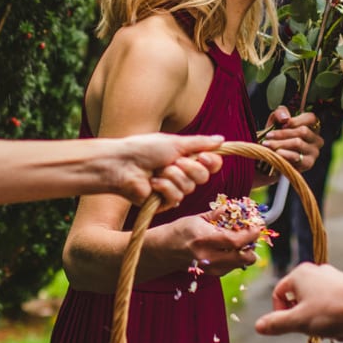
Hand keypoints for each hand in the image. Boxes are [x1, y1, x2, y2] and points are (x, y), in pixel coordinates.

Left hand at [98, 134, 223, 205]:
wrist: (122, 164)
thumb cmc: (143, 149)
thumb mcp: (175, 142)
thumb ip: (199, 143)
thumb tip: (221, 139)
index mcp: (185, 158)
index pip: (211, 164)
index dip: (211, 162)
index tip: (202, 156)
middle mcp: (182, 174)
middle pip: (203, 177)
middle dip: (190, 168)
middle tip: (174, 162)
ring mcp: (173, 189)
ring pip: (189, 188)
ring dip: (172, 176)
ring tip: (157, 171)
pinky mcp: (163, 202)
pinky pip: (176, 198)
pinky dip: (164, 188)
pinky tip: (152, 184)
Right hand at [173, 214, 265, 276]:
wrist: (164, 250)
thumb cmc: (180, 230)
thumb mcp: (198, 218)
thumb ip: (219, 214)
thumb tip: (236, 208)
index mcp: (204, 238)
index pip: (235, 240)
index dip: (251, 234)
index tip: (257, 227)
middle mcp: (208, 256)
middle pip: (242, 257)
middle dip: (252, 246)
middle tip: (252, 235)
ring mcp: (210, 268)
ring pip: (239, 264)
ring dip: (245, 252)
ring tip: (240, 241)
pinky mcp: (211, 274)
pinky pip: (231, 268)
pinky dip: (235, 258)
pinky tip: (229, 249)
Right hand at [256, 262, 342, 339]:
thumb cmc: (330, 311)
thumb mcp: (298, 321)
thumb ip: (276, 324)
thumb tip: (258, 326)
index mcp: (299, 275)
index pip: (278, 294)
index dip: (280, 313)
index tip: (290, 326)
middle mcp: (315, 273)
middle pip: (299, 302)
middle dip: (305, 321)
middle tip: (314, 329)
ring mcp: (332, 280)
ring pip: (317, 308)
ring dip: (322, 324)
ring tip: (332, 329)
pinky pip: (333, 308)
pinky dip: (336, 320)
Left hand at [260, 105, 322, 173]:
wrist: (272, 158)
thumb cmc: (277, 136)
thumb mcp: (276, 121)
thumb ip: (280, 113)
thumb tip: (285, 119)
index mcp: (312, 126)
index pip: (311, 118)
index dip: (296, 120)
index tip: (281, 124)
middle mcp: (317, 139)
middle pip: (303, 131)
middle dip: (283, 133)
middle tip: (268, 136)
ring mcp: (314, 152)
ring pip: (298, 143)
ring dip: (280, 143)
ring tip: (267, 144)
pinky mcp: (308, 163)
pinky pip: (296, 157)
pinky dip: (284, 154)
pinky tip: (276, 153)